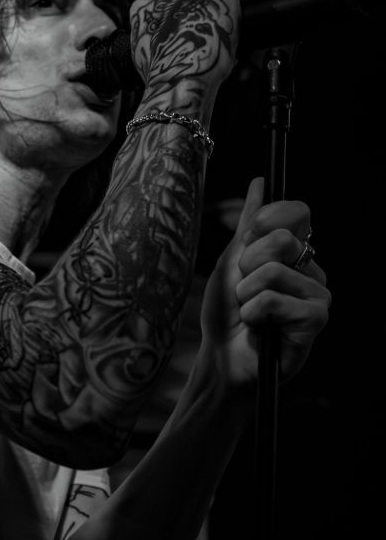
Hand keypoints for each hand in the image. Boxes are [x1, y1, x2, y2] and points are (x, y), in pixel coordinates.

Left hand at [129, 0, 242, 98]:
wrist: (179, 78)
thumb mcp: (230, 40)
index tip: (209, 17)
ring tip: (169, 34)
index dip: (211, 6)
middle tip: (187, 31)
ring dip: (167, 9)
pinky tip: (153, 34)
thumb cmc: (208, 64)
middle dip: (188, 8)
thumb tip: (218, 19)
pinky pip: (143, 6)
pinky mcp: (141, 7)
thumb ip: (224, 20)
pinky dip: (147, 18)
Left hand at [200, 177, 330, 385]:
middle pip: (282, 239)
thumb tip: (260, 182)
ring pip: (274, 272)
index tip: (247, 242)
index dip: (266, 221)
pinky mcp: (317, 319)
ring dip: (246, 295)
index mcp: (294, 251)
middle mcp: (311, 268)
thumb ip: (248, 224)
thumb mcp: (230, 261)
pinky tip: (260, 328)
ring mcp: (317, 293)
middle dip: (247, 266)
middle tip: (245, 290)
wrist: (222, 356)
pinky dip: (254, 314)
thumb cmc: (226, 313)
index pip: (297, 211)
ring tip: (251, 314)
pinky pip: (274, 301)